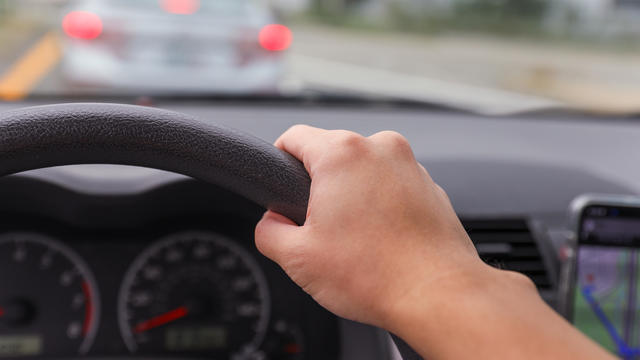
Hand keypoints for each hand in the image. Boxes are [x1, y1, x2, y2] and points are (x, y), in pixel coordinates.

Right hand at [254, 125, 484, 327]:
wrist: (438, 295)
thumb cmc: (375, 275)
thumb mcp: (298, 258)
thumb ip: (269, 231)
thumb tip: (271, 222)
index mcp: (342, 154)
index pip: (294, 136)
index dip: (279, 158)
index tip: (280, 180)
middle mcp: (380, 148)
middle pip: (332, 151)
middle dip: (319, 182)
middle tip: (318, 224)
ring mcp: (410, 165)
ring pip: (364, 168)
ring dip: (353, 193)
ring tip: (355, 237)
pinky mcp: (430, 185)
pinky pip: (392, 183)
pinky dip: (381, 202)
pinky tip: (381, 238)